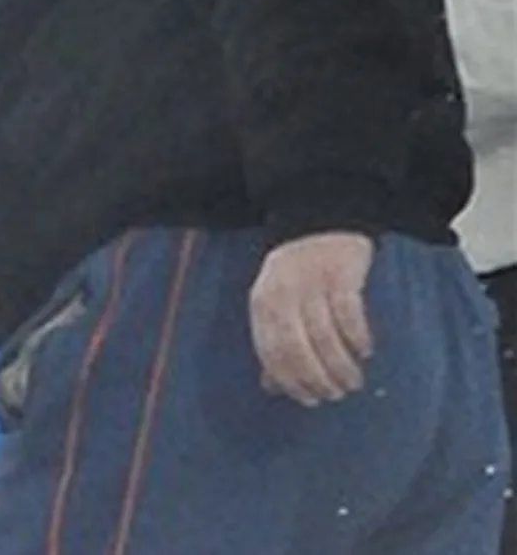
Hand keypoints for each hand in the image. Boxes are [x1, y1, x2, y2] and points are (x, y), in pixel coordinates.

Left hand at [249, 232, 374, 407]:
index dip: (291, 381)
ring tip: (353, 381)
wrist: (321, 226)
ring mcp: (311, 281)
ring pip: (325, 336)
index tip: (310, 401)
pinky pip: (348, 313)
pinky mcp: (339, 273)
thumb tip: (271, 387)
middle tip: (337, 394)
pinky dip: (357, 337)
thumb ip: (274, 342)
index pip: (272, 352)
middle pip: (298, 347)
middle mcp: (283, 291)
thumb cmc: (298, 276)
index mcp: (262, 302)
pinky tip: (366, 351)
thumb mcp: (277, 304)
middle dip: (318, 379)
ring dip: (341, 366)